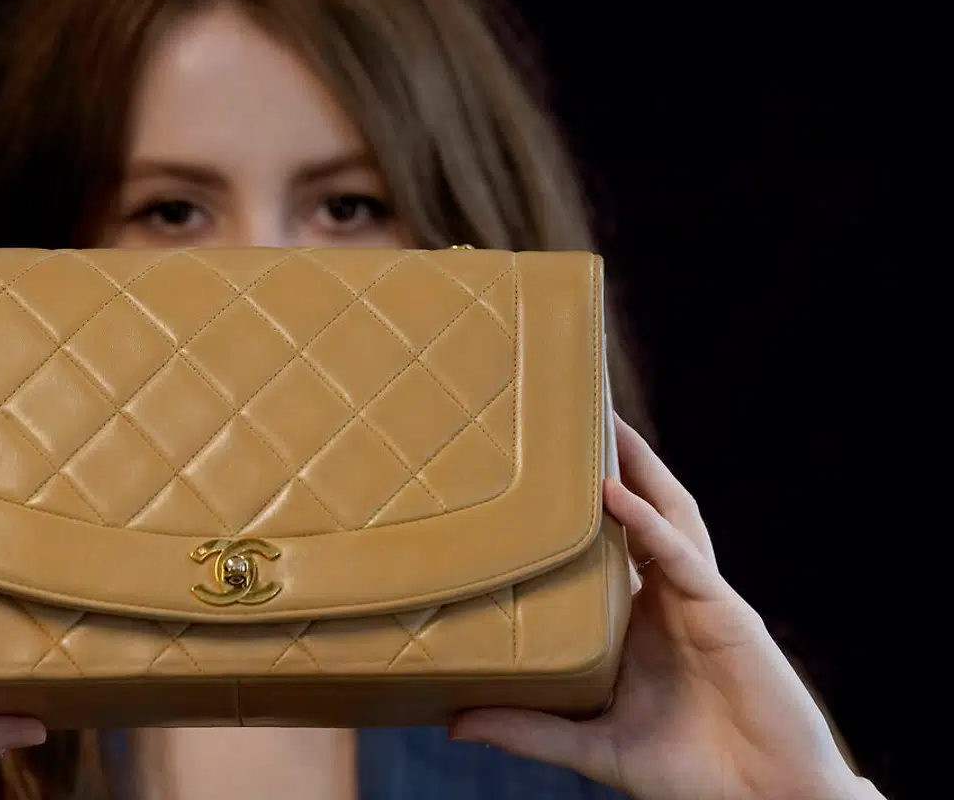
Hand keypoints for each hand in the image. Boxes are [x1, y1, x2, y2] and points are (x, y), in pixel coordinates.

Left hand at [451, 417, 883, 799]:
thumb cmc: (687, 770)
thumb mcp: (591, 743)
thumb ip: (528, 729)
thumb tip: (454, 722)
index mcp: (637, 617)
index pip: (604, 544)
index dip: (576, 504)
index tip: (532, 470)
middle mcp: (666, 596)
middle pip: (638, 511)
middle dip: (612, 462)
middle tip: (568, 413)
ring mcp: (697, 597)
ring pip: (665, 514)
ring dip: (634, 467)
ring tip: (599, 421)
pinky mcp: (722, 611)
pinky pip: (679, 555)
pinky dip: (646, 522)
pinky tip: (613, 494)